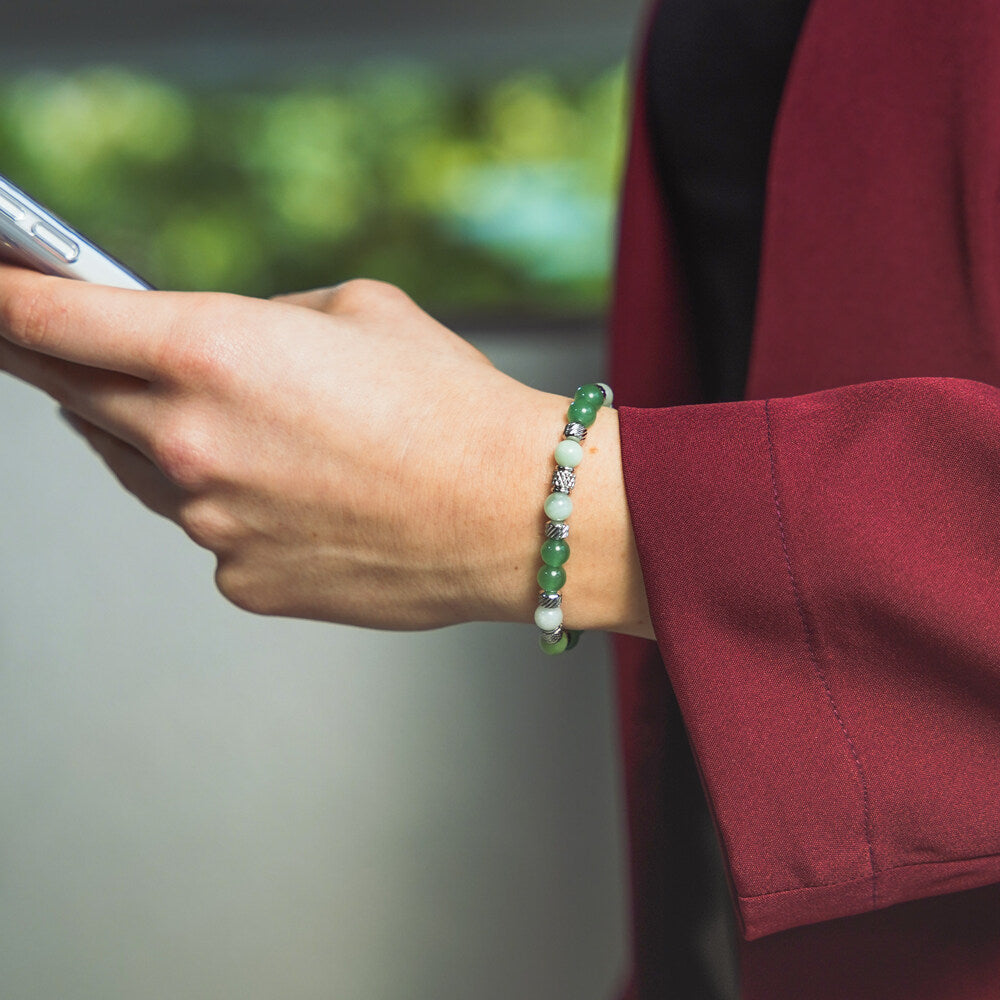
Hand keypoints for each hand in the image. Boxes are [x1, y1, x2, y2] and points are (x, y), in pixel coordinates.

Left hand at [0, 266, 652, 637]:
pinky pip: (206, 528)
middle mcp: (192, 442)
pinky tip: (291, 490)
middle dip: (66, 366)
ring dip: (157, 436)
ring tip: (229, 420)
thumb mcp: (354, 309)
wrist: (515, 511)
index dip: (4, 299)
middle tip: (66, 348)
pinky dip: (227, 502)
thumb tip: (210, 339)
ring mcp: (210, 524)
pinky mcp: (240, 580)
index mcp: (212, 352)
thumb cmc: (451, 407)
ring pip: (140, 468)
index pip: (51, 320)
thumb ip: (258, 318)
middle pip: (74, 396)